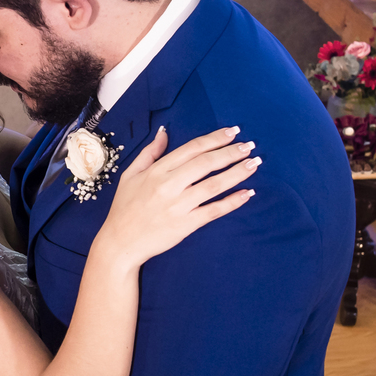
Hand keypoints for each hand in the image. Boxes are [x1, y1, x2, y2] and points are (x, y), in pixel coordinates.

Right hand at [99, 126, 258, 265]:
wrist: (120, 242)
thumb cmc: (124, 208)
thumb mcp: (130, 175)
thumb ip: (150, 153)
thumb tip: (164, 132)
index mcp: (157, 171)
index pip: (191, 149)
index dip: (214, 139)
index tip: (232, 132)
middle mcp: (169, 185)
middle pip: (206, 163)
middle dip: (231, 152)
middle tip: (249, 145)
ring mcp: (179, 205)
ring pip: (214, 185)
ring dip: (237, 173)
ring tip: (254, 164)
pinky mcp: (186, 224)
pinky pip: (214, 210)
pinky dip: (232, 202)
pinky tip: (247, 193)